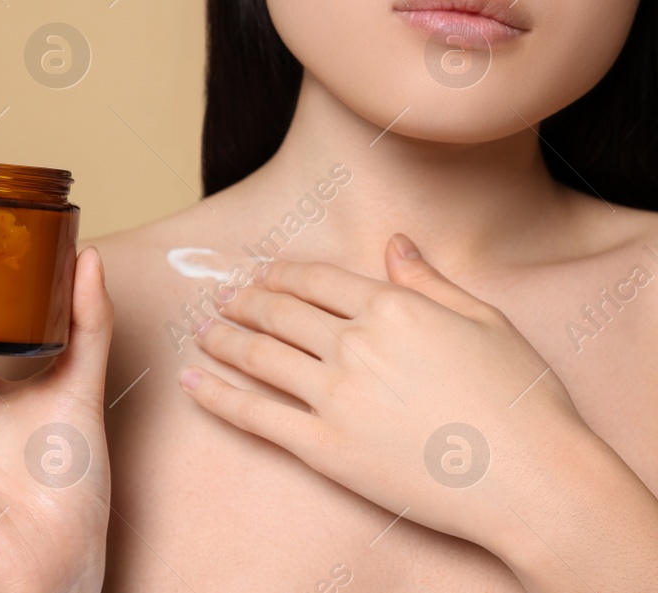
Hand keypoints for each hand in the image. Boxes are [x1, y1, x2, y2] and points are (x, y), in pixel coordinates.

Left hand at [179, 234, 657, 588]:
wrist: (531, 479)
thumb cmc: (520, 402)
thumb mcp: (484, 322)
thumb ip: (428, 281)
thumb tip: (393, 243)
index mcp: (392, 308)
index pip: (316, 281)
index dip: (279, 276)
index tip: (259, 276)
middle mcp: (355, 345)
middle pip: (279, 313)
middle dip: (243, 301)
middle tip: (220, 299)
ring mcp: (334, 396)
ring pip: (259, 355)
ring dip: (222, 338)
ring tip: (204, 331)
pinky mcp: (323, 447)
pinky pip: (254, 414)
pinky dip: (215, 394)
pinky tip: (191, 381)